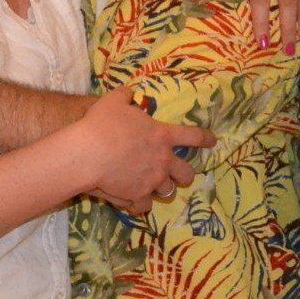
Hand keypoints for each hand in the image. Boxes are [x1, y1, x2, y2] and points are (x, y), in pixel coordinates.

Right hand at [68, 87, 215, 213]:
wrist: (87, 154)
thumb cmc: (102, 124)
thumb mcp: (113, 101)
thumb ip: (125, 96)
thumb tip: (129, 93)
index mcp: (162, 136)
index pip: (193, 136)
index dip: (205, 138)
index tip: (212, 142)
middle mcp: (163, 161)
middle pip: (187, 174)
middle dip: (185, 175)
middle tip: (176, 174)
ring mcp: (152, 181)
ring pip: (168, 192)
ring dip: (162, 189)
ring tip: (152, 187)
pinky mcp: (137, 196)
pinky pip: (145, 206)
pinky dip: (139, 203)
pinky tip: (132, 200)